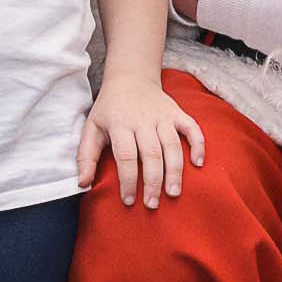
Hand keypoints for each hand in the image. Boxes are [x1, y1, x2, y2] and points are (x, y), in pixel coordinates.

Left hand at [79, 77, 205, 206]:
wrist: (130, 77)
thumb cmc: (109, 108)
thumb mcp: (91, 128)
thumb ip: (85, 156)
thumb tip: (83, 184)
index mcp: (119, 123)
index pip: (125, 156)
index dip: (127, 180)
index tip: (129, 201)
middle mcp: (143, 120)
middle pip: (151, 154)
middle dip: (152, 182)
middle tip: (153, 204)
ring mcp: (163, 116)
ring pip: (172, 145)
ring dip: (175, 170)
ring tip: (173, 193)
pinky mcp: (177, 113)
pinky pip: (192, 128)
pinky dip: (198, 145)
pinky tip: (198, 164)